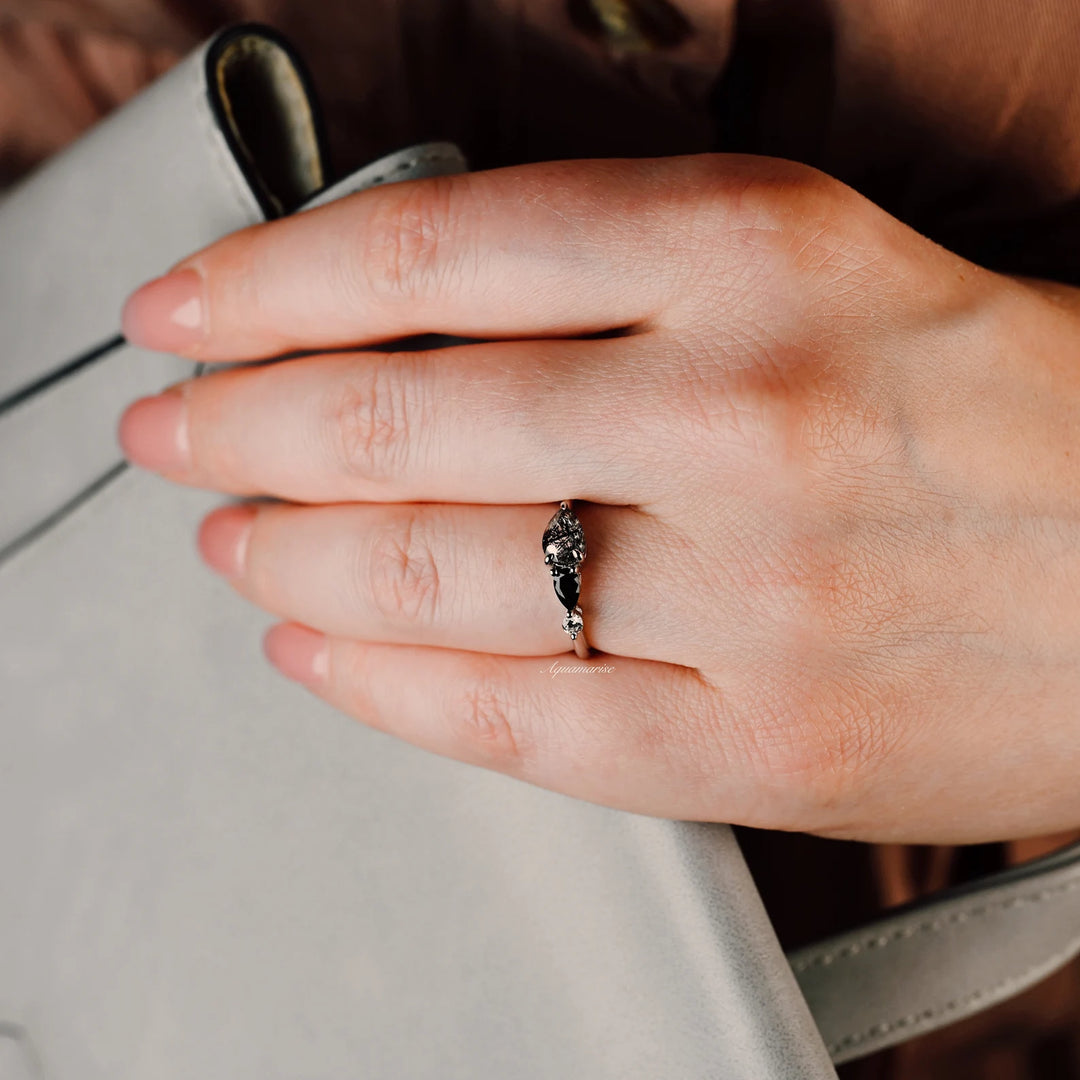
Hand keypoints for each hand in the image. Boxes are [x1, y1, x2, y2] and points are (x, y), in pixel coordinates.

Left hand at [118, 154, 1079, 842]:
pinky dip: (384, 685)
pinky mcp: (759, 746)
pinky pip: (514, 719)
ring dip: (291, 554)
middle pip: (397, 417)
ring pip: (432, 576)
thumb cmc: (985, 409)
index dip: (267, 278)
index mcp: (758, 253)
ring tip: (231, 538)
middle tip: (175, 434)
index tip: (188, 308)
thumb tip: (399, 325)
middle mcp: (740, 413)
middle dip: (239, 426)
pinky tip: (319, 649)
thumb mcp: (814, 270)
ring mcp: (749, 596)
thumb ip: (608, 288)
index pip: (429, 248)